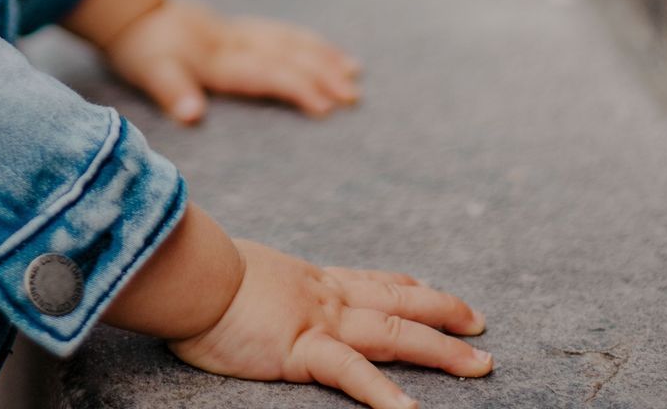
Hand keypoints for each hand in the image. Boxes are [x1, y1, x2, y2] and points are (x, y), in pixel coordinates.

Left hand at [103, 0, 360, 123]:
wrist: (131, 12)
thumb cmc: (141, 50)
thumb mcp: (148, 72)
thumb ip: (172, 91)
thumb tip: (193, 114)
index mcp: (219, 59)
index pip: (268, 74)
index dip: (298, 88)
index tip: (327, 106)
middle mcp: (236, 43)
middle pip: (288, 56)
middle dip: (324, 74)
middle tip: (354, 96)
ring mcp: (240, 33)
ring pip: (290, 41)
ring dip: (323, 56)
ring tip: (354, 71)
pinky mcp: (239, 30)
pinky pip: (282, 34)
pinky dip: (308, 43)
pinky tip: (325, 51)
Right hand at [170, 240, 491, 408]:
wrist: (185, 272)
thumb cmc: (198, 272)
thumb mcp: (239, 273)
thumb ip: (257, 286)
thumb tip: (245, 290)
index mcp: (310, 280)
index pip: (371, 280)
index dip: (407, 286)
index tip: (432, 288)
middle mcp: (325, 297)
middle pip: (399, 302)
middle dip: (445, 312)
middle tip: (481, 325)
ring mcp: (319, 321)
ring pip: (395, 334)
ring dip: (442, 349)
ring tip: (479, 365)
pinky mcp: (302, 349)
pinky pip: (352, 374)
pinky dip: (384, 395)